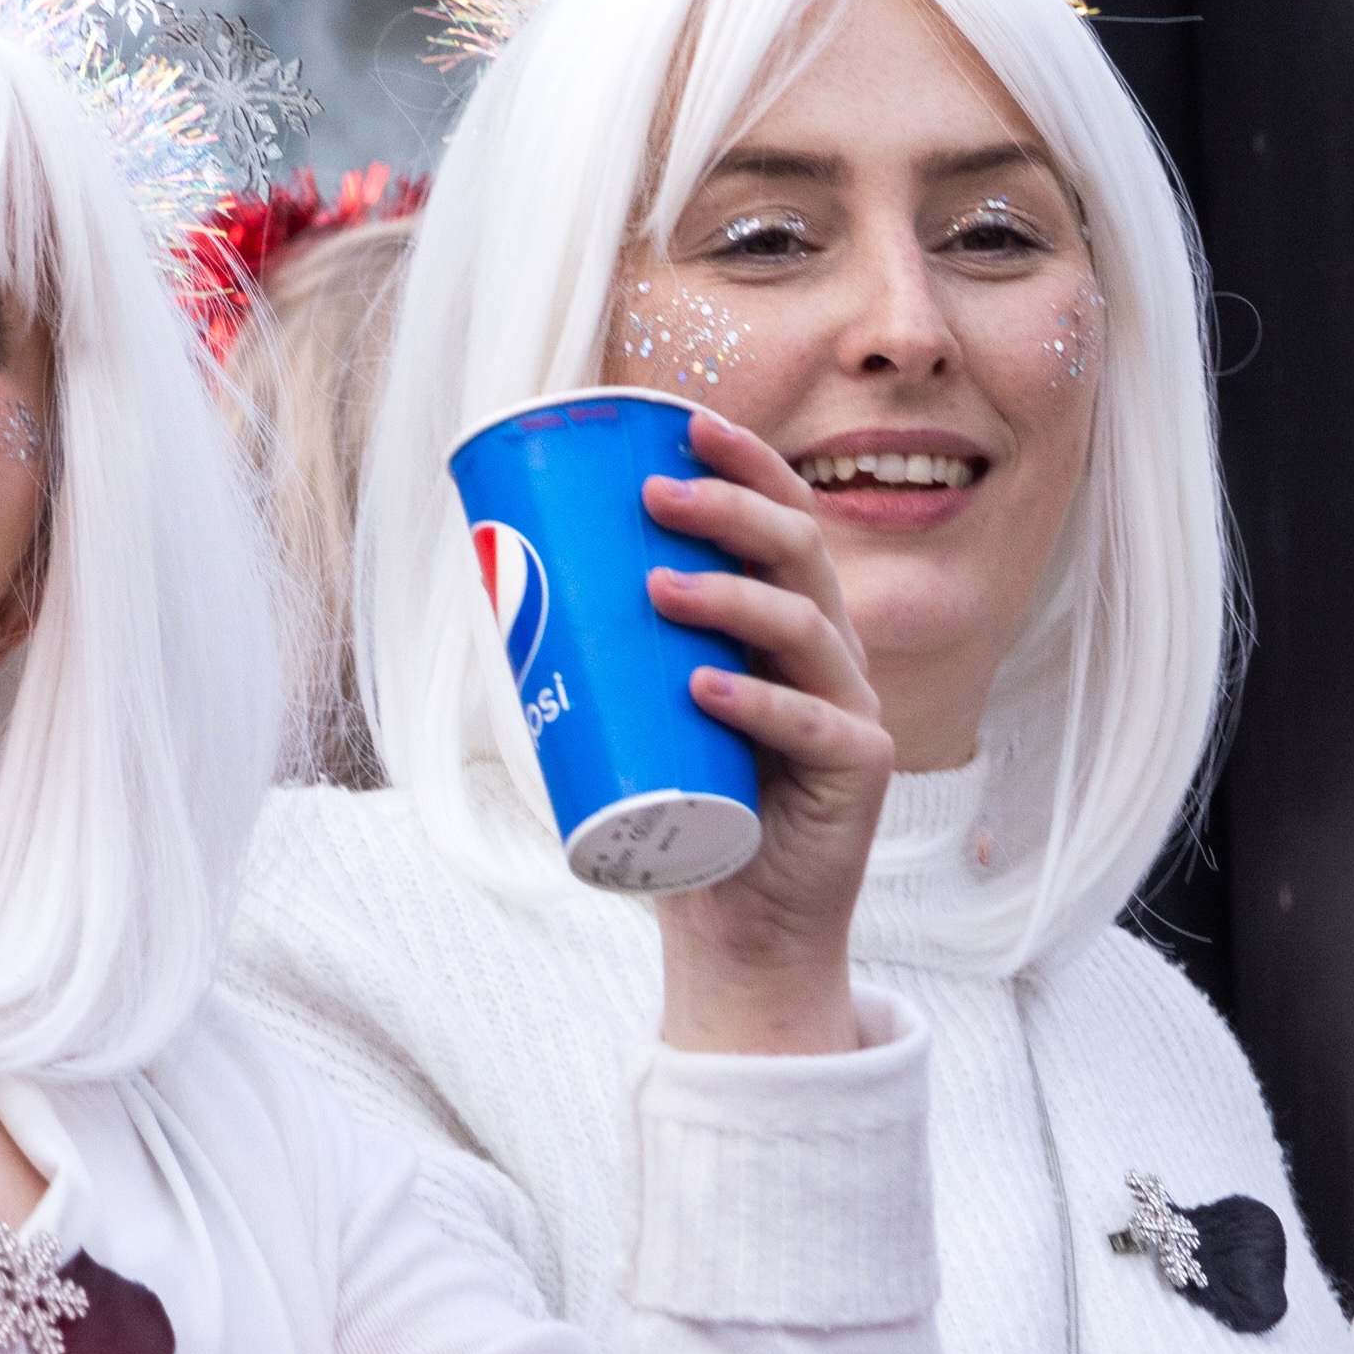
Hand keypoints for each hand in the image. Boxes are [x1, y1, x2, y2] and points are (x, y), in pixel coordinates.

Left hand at [637, 407, 895, 1058]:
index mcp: (786, 623)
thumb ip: (599, 654)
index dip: (746, 464)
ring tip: (660, 589)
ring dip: (732, 597)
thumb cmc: (681, 809)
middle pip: (799, 555)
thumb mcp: (639, 714)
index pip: (782, 521)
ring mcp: (851, 710)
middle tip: (655, 498)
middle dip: (731, 511)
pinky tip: (708, 687)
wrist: (734, 930)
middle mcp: (829, 654)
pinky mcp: (859, 773)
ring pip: (807, 627)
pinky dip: (760, 702)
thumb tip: (494, 583)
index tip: (686, 423)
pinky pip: (817, 725)